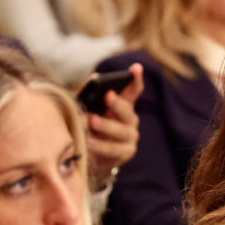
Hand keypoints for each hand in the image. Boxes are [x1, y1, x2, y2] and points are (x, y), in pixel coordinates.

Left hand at [85, 63, 143, 187]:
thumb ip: (93, 95)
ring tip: (91, 121)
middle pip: (127, 111)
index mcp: (123, 106)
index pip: (133, 90)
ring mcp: (130, 137)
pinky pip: (114, 149)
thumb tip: (94, 78)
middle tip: (107, 95)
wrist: (91, 156)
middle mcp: (130, 120)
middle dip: (118, 103)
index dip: (136, 79)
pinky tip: (88, 141)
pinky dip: (100, 145)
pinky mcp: (126, 153)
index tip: (136, 68)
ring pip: (121, 131)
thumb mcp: (90, 110)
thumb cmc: (89, 128)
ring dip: (106, 125)